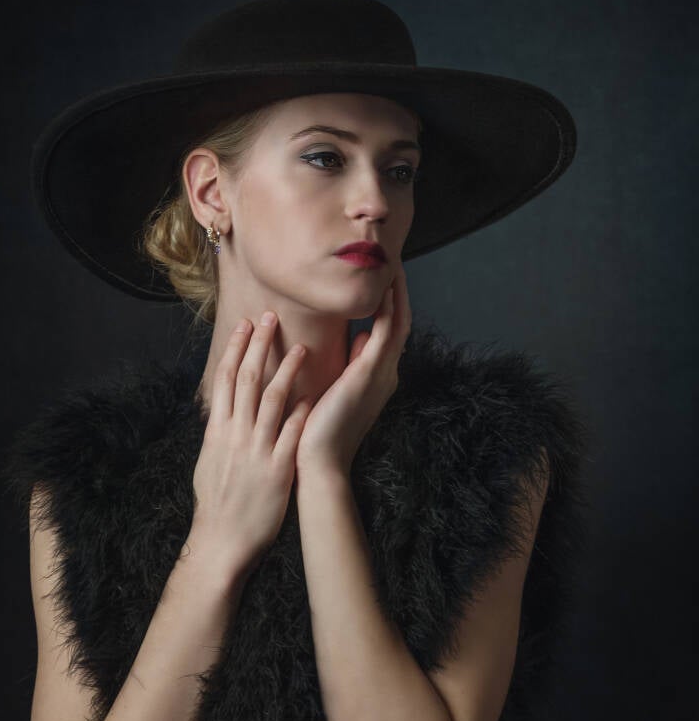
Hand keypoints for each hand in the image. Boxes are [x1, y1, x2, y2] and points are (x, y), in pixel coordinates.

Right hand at [190, 314, 311, 577]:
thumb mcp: (209, 463)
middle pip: (248, 380)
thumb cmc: (216, 506)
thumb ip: (219, 435)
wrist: (221, 542)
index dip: (235, 350)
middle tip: (270, 317)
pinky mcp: (276, 470)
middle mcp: (235, 435)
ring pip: (272, 401)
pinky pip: (291, 435)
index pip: (226, 380)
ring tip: (301, 347)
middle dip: (259, 346)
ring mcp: (257, 451)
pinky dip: (301, 413)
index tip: (244, 325)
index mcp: (217, 431)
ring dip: (287, 371)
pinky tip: (313, 395)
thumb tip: (221, 413)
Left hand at [295, 263, 411, 476]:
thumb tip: (362, 337)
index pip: (391, 329)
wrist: (318, 463)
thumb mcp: (340, 390)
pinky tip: (382, 285)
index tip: (384, 275)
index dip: (391, 301)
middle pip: (401, 320)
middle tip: (393, 257)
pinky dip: (387, 307)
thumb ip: (353, 363)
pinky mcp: (369, 374)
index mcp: (378, 377)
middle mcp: (386, 373)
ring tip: (393, 262)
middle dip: (398, 290)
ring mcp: (381, 374)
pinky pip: (385, 331)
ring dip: (396, 291)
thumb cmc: (319, 431)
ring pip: (398, 321)